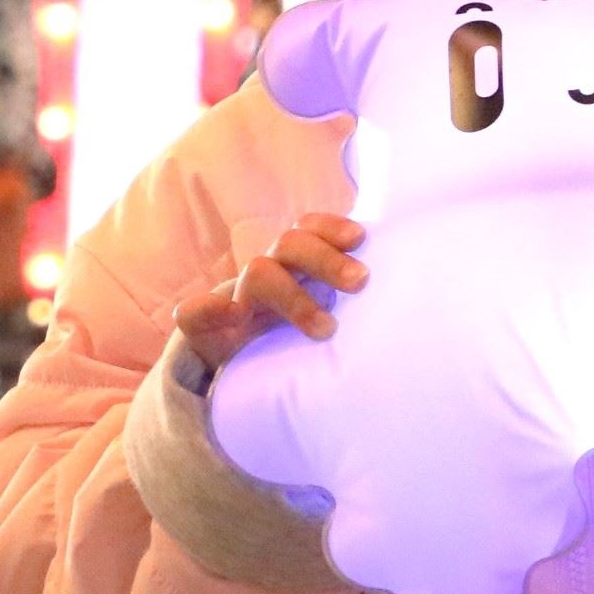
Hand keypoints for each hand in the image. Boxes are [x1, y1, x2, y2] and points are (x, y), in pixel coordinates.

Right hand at [172, 213, 366, 374]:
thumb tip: (399, 296)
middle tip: (360, 281)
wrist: (235, 365)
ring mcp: (236, 299)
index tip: (360, 238)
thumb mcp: (323, 314)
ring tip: (327, 329)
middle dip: (325, 259)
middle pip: (290, 246)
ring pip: (259, 274)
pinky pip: (194, 312)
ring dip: (293, 296)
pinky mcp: (203, 326)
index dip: (332, 228)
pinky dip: (210, 309)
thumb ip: (350, 300)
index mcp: (293, 265)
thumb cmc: (293, 335)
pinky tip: (234, 314)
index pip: (310, 230)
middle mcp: (267, 274)